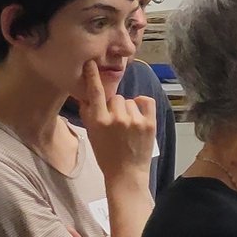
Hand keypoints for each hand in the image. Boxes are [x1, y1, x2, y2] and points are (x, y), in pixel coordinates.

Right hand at [79, 60, 156, 185]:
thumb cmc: (106, 154)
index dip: (92, 77)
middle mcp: (116, 118)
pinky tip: (138, 115)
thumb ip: (89, 114)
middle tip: (115, 123)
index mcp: (98, 121)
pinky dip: (142, 105)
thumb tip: (87, 95)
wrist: (126, 173)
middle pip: (115, 98)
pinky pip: (146, 101)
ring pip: (129, 101)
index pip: (95, 93)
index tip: (91, 63)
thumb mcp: (91, 134)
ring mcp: (135, 120)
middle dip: (114, 107)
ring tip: (127, 126)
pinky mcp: (150, 122)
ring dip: (128, 109)